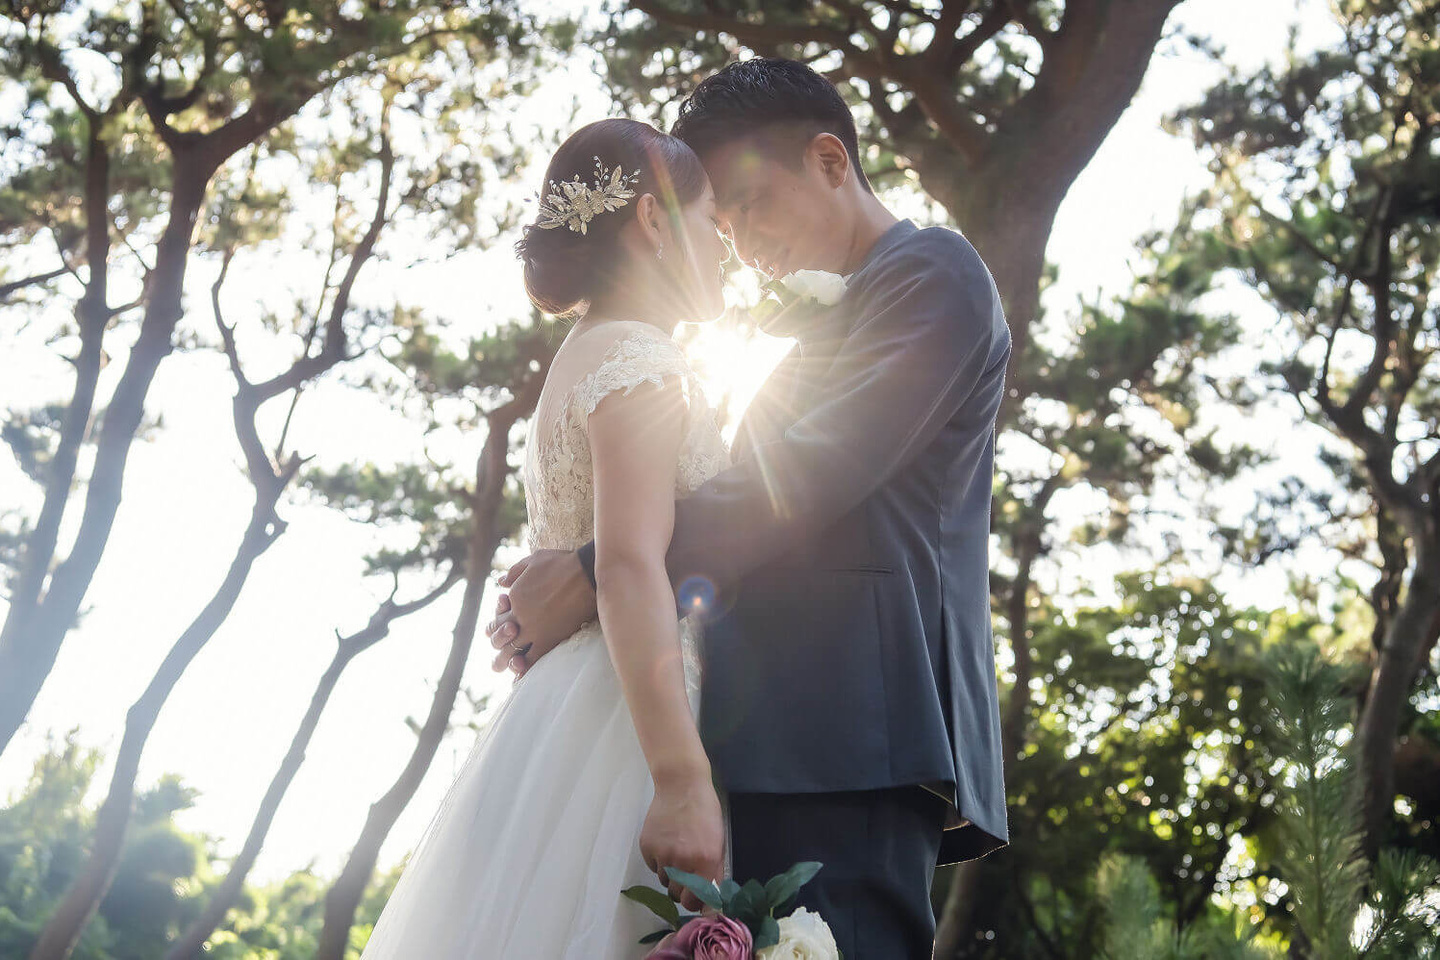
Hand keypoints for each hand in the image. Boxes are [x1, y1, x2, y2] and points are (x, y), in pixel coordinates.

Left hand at [486, 549, 597, 675]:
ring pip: (512, 652)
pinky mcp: (549, 638)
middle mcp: (519, 616)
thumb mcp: (534, 560)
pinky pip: (533, 659)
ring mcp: (533, 629)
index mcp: (514, 597)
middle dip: (498, 648)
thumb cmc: (563, 563)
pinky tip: (522, 675)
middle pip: (500, 639)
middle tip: (496, 660)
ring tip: (504, 668)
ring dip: (506, 662)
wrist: (586, 573)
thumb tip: (500, 582)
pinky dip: (525, 668)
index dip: (494, 628)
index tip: (498, 632)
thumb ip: (515, 571)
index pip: (497, 619)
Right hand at [640, 769, 725, 911]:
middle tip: (687, 874)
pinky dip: (659, 860)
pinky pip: (653, 866)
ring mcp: (662, 854)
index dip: (696, 903)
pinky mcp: (646, 847)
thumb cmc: (705, 813)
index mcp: (705, 862)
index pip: (695, 901)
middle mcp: (682, 862)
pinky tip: (666, 841)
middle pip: (677, 895)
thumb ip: (714, 874)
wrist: (681, 785)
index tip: (697, 899)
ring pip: (665, 881)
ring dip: (671, 874)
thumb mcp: (718, 843)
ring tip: (677, 851)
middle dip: (683, 890)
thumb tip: (709, 901)